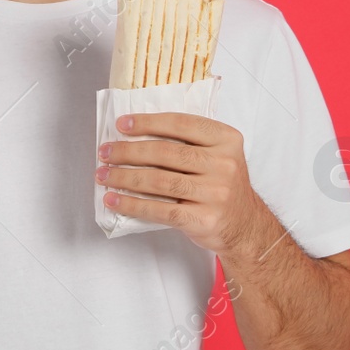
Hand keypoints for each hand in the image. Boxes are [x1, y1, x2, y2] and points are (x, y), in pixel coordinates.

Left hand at [96, 111, 267, 255]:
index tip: (121, 124)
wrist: (245, 226)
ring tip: (103, 175)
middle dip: (128, 151)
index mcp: (226, 140)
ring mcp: (216, 193)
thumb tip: (134, 135)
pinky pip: (160, 209)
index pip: (181, 123)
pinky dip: (132, 204)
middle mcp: (224, 164)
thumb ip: (187, 142)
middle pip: (165, 153)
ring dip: (124, 177)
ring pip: (158, 181)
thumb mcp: (217, 155)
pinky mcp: (204, 219)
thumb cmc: (221, 185)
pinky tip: (114, 200)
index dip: (147, 122)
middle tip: (105, 152)